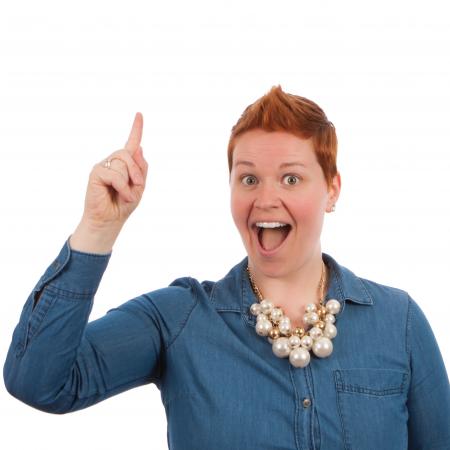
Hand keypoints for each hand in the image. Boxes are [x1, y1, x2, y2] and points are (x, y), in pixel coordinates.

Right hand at [80, 112, 147, 231]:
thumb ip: (141, 168)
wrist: (110, 220)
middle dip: (136, 172)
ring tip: (124, 194)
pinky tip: (120, 195)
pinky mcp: (96, 172)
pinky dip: (122, 187)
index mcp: (125, 164)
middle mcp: (113, 162)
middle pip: (128, 154)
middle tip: (136, 187)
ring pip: (122, 163)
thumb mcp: (139, 187)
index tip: (139, 114)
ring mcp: (103, 166)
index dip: (136, 129)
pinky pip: (114, 174)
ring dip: (129, 181)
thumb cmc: (123, 205)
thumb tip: (139, 148)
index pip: (131, 143)